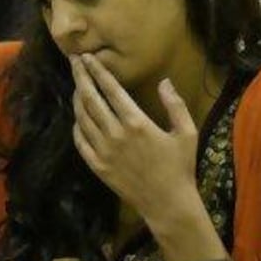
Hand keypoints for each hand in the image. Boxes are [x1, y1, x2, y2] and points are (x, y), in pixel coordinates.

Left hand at [70, 53, 198, 223]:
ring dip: (77, 99)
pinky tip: (77, 117)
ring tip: (76, 85)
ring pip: (82, 118)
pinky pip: (80, 141)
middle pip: (91, 99)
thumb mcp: (186, 133)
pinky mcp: (97, 165)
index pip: (111, 89)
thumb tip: (165, 81)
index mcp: (137, 122)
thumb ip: (175, 105)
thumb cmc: (180, 166)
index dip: (97, 71)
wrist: (167, 203)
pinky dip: (76, 126)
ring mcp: (103, 150)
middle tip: (74, 62)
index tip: (88, 57)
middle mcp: (115, 133)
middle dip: (80, 77)